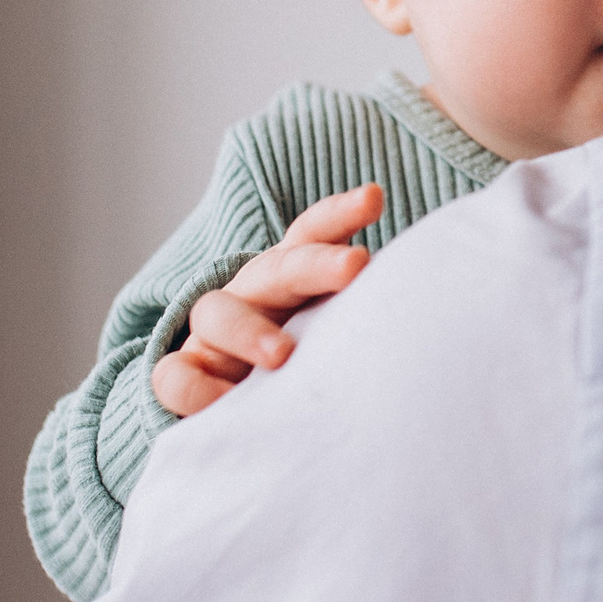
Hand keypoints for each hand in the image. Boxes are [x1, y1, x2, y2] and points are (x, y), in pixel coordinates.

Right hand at [149, 183, 383, 416]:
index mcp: (293, 275)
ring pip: (217, 312)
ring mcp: (212, 333)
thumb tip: (426, 320)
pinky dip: (199, 387)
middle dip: (317, 263)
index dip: (341, 213)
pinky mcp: (183, 372)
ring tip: (284, 356)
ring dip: (250, 330)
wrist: (232, 404)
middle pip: (280, 267)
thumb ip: (363, 317)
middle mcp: (252, 294)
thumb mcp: (333, 330)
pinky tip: (225, 404)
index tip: (374, 197)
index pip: (315, 232)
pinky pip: (176, 375)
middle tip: (357, 265)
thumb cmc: (305, 360)